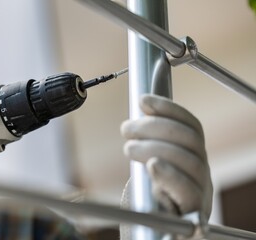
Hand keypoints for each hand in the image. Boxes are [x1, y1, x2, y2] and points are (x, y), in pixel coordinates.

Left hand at [121, 94, 212, 218]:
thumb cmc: (153, 190)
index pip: (190, 125)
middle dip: (155, 127)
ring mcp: (201, 190)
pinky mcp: (193, 212)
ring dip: (156, 148)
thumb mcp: (150, 159)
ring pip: (190, 162)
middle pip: (189, 139)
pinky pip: (188, 192)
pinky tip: (153, 165)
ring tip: (129, 148)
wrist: (160, 227)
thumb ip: (149, 136)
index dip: (169, 108)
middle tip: (126, 129)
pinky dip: (170, 175)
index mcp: (193, 154)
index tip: (143, 100)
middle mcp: (201, 169)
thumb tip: (141, 105)